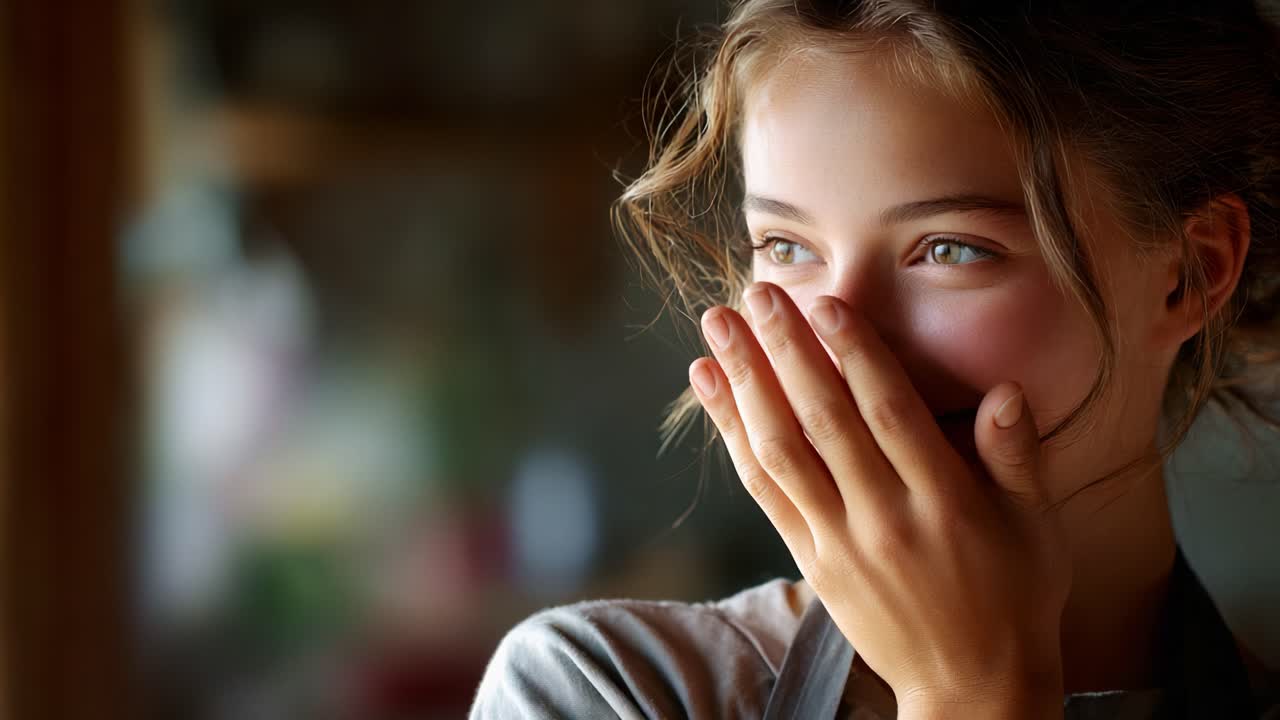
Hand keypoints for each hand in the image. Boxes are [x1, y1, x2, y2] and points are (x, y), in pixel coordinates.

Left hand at [687, 281, 1071, 712]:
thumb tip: (1008, 391)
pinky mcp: (811, 560)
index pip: (891, 414)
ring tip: (718, 329)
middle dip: (784, 352)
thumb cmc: (1013, 597)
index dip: (855, 355)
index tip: (825, 303)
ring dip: (744, 386)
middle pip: (823, 422)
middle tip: (755, 294)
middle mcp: (884, 519)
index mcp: (945, 503)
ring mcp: (839, 542)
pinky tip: (712, 392)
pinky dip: (733, 437)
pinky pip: (763, 490)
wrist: (972, 687)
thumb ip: (1016, 456)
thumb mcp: (1036, 528)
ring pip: (780, 453)